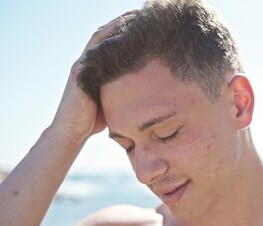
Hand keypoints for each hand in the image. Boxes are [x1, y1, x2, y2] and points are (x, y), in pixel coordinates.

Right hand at [51, 11, 137, 144]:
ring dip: (117, 24)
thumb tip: (146, 90)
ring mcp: (82, 65)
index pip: (110, 41)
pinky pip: (95, 50)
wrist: (72, 132)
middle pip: (105, 33)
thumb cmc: (94, 119)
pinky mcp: (80, 72)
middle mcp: (87, 62)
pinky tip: (123, 32)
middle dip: (123, 21)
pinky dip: (108, 38)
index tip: (143, 22)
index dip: (125, 29)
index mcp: (94, 67)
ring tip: (135, 15)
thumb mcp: (111, 99)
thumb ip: (121, 89)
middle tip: (142, 12)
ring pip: (100, 37)